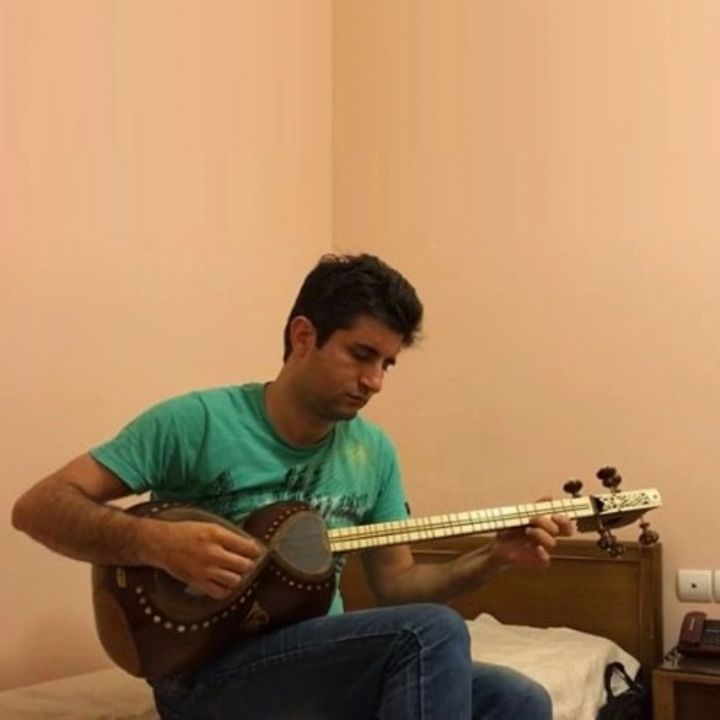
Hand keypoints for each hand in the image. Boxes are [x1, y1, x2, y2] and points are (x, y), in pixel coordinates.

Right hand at [142, 519, 262, 599]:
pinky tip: (225, 582)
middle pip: (244, 565)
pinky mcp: (198, 582)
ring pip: (235, 580)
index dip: (255, 550)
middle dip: (248, 564)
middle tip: (246, 562)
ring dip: (238, 576)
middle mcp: (213, 553)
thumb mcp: (209, 526)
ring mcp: (206, 570)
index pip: (246, 546)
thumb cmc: (186, 532)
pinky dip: (226, 589)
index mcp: (217, 535)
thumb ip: (227, 535)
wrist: (162, 544)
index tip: (255, 551)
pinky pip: (220, 592)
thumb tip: (246, 545)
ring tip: (235, 572)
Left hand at [487, 498, 573, 569]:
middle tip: (534, 519)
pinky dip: (543, 553)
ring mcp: (544, 550)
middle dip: (549, 523)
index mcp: (547, 526)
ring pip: (553, 542)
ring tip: (527, 530)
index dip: (564, 520)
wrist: (496, 546)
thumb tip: (549, 497)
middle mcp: (548, 537)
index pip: (564, 524)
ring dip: (541, 533)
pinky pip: (546, 560)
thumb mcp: (521, 515)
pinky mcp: (536, 561)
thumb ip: (535, 507)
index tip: (555, 515)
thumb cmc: (510, 530)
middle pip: (562, 532)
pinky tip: (537, 548)